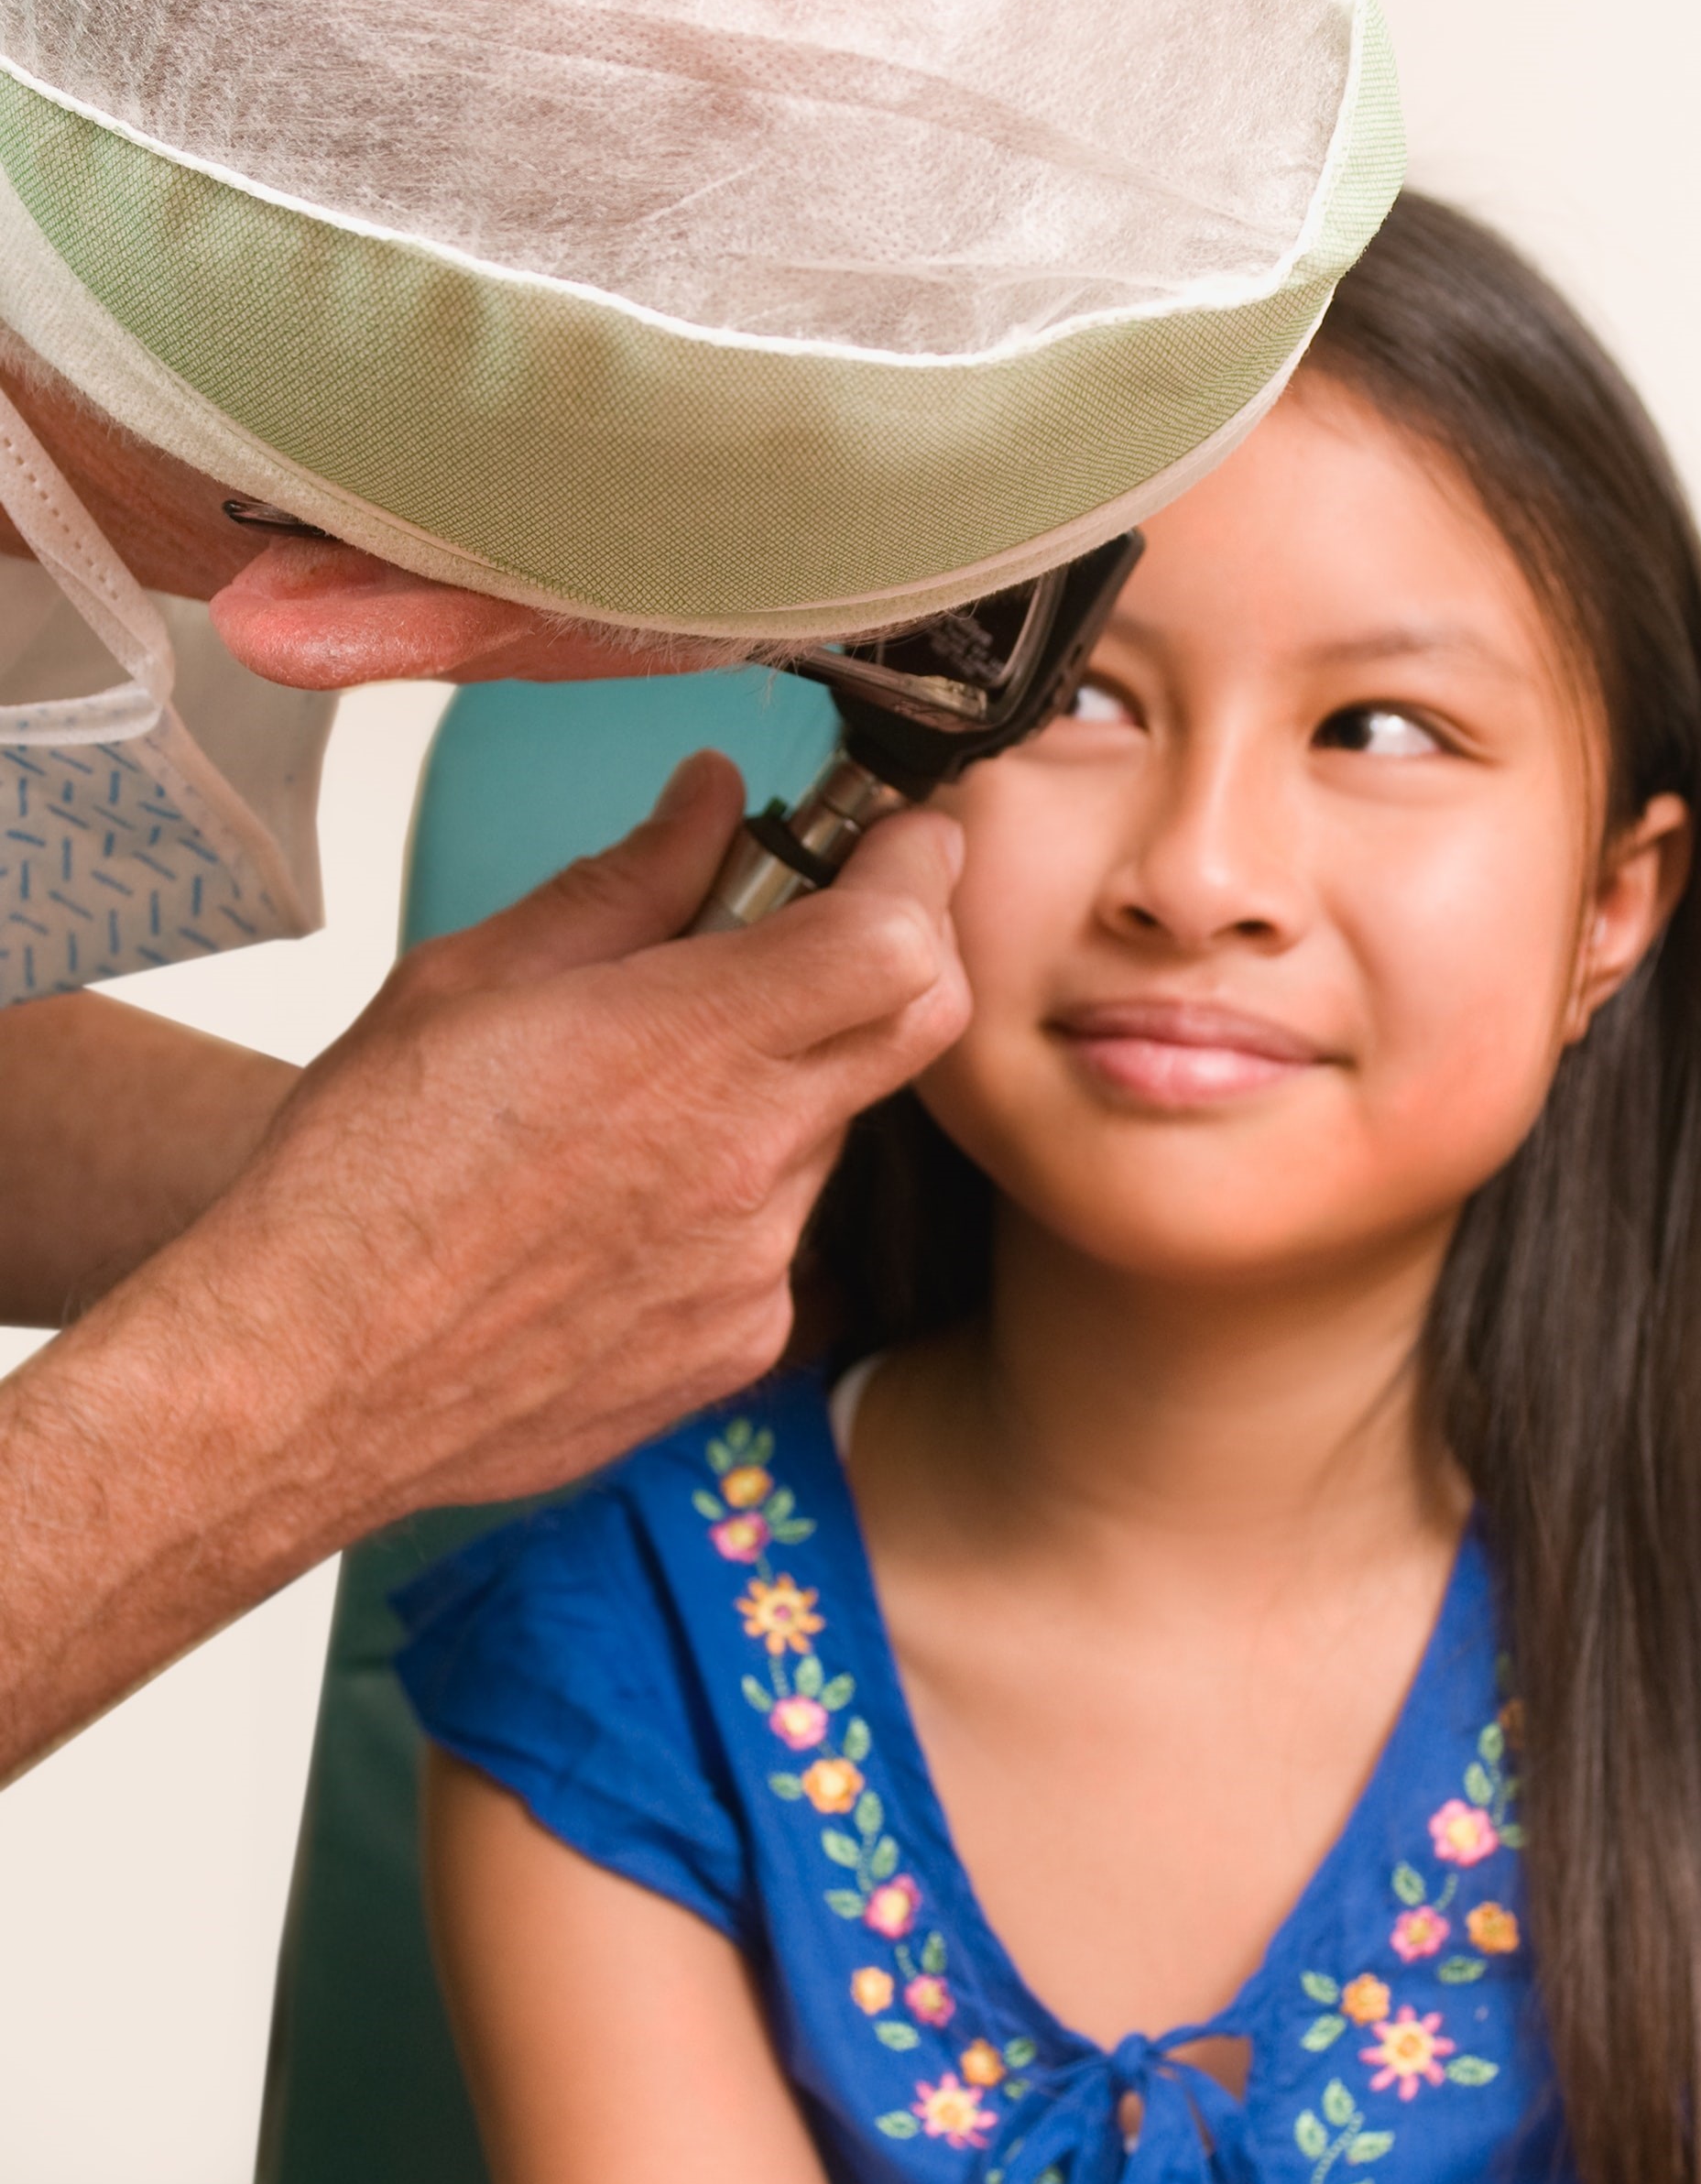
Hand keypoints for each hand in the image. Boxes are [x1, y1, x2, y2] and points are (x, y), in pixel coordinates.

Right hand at [0, 753, 967, 1774]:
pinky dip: (730, 1199)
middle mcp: (752, 1160)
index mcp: (690, 1046)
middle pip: (915, 1025)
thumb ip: (625, 884)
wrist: (300, 1382)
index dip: (917, 873)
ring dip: (776, 1089)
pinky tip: (615, 1210)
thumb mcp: (469, 978)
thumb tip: (710, 801)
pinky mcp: (738, 1344)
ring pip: (828, 1134)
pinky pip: (775, 1240)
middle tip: (819, 923)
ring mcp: (756, 1266)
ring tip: (631, 1105)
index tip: (898, 842)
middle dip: (896, 952)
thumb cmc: (358, 1175)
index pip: (897, 939)